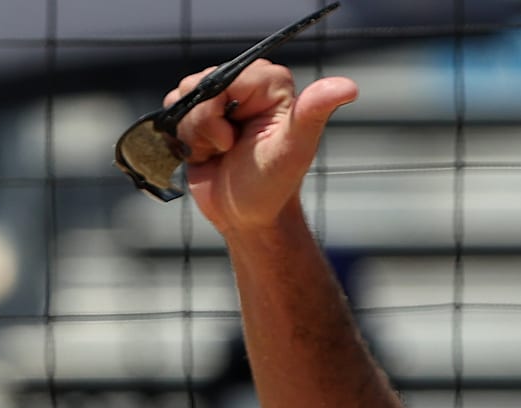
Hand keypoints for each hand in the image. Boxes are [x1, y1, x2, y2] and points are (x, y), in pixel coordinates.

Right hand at [164, 58, 358, 237]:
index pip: (224, 76)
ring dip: (192, 134)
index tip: (235, 136)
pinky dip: (181, 139)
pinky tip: (203, 154)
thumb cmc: (274, 187)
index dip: (218, 107)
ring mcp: (219, 101)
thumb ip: (314, 112)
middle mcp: (244, 86)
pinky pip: (171, 113)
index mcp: (270, 84)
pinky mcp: (198, 118)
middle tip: (227, 148)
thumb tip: (350, 86)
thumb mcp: (294, 148)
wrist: (247, 219)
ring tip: (217, 152)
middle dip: (204, 123)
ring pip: (181, 98)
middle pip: (198, 85)